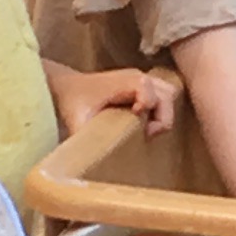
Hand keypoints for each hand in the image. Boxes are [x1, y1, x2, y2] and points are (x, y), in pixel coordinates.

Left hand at [52, 63, 181, 137]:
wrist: (67, 87)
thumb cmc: (73, 102)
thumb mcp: (77, 121)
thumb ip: (86, 137)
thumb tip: (91, 158)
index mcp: (125, 82)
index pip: (150, 91)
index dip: (150, 108)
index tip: (141, 127)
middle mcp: (136, 76)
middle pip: (166, 94)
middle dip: (162, 117)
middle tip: (145, 134)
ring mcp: (141, 78)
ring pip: (168, 94)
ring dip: (163, 114)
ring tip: (146, 129)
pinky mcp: (142, 85)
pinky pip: (162, 95)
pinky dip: (160, 110)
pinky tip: (143, 123)